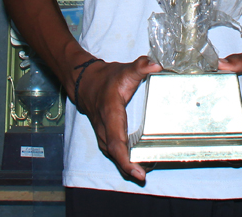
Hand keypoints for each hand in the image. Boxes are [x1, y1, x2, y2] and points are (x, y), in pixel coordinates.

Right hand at [73, 56, 160, 181]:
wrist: (85, 83)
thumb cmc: (107, 78)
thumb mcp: (124, 70)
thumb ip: (140, 66)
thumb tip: (156, 64)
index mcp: (110, 113)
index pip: (116, 141)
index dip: (126, 160)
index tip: (138, 173)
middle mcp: (104, 128)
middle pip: (115, 154)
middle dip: (129, 168)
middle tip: (144, 177)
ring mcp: (102, 134)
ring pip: (113, 154)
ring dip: (126, 166)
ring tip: (143, 172)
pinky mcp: (104, 136)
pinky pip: (113, 151)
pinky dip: (123, 160)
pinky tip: (136, 164)